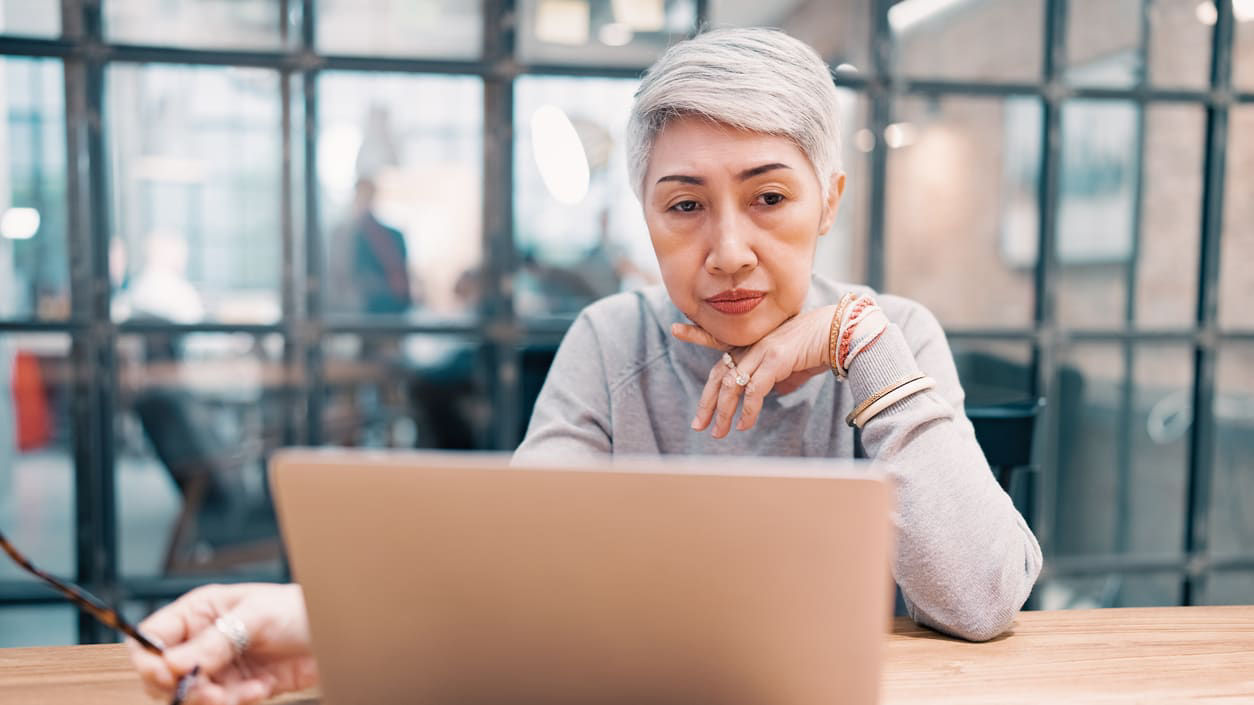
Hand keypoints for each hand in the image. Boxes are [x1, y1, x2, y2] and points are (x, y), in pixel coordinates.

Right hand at [128, 583, 317, 704]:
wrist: (338, 633)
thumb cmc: (298, 608)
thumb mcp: (256, 616)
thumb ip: (215, 641)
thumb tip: (173, 662)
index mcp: (199, 612)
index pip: (152, 637)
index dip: (149, 659)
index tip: (167, 675)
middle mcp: (203, 641)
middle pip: (164, 675)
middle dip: (184, 687)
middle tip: (209, 692)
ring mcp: (220, 667)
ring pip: (192, 695)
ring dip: (212, 699)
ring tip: (238, 693)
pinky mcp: (238, 688)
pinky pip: (223, 704)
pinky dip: (239, 701)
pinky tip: (259, 688)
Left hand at [672, 305, 834, 437]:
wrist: (842, 332)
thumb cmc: (819, 347)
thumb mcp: (793, 364)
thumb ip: (779, 376)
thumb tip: (774, 392)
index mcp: (755, 342)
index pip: (720, 341)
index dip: (698, 335)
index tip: (676, 329)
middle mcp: (754, 344)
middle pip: (719, 373)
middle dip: (706, 400)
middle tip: (697, 424)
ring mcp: (762, 350)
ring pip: (732, 385)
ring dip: (723, 412)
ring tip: (718, 432)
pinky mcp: (775, 359)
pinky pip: (754, 391)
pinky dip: (748, 411)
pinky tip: (745, 425)